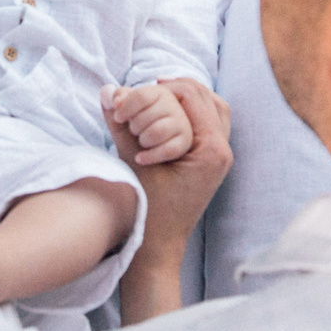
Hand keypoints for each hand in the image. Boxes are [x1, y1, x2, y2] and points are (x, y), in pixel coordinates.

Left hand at [101, 82, 193, 165]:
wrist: (146, 182)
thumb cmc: (134, 152)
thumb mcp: (123, 129)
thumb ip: (116, 109)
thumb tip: (106, 90)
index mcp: (161, 96)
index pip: (143, 94)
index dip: (125, 106)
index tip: (118, 118)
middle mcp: (178, 109)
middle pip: (149, 112)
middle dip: (136, 126)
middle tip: (137, 133)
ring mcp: (186, 128)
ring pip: (157, 130)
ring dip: (144, 140)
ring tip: (143, 145)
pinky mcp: (187, 148)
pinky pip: (167, 149)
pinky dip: (149, 156)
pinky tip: (141, 159)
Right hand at [107, 78, 231, 245]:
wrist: (158, 246)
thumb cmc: (148, 210)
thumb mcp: (132, 162)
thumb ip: (121, 126)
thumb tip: (108, 91)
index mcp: (211, 150)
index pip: (193, 96)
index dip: (165, 87)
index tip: (142, 89)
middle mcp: (223, 151)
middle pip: (209, 98)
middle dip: (180, 88)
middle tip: (154, 85)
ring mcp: (221, 157)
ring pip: (214, 109)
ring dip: (189, 99)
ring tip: (162, 96)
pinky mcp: (213, 162)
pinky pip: (210, 125)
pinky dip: (192, 114)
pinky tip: (170, 115)